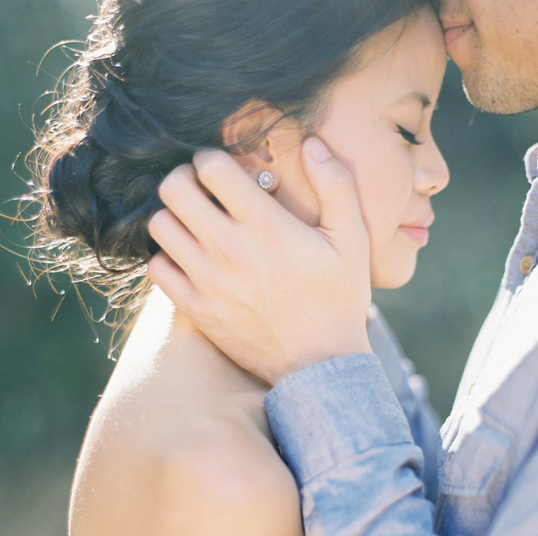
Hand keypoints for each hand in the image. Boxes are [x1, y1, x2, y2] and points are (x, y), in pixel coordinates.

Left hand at [146, 137, 372, 384]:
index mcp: (267, 227)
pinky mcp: (196, 308)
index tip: (228, 171)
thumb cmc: (340, 298)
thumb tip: (312, 143)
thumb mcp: (353, 240)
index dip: (214, 159)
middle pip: (173, 189)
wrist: (322, 364)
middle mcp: (231, 250)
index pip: (211, 167)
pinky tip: (193, 258)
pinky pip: (157, 267)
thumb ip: (337, 186)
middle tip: (204, 190)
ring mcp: (208, 281)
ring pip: (160, 225)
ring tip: (198, 223)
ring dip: (176, 217)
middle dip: (186, 180)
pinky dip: (169, 257)